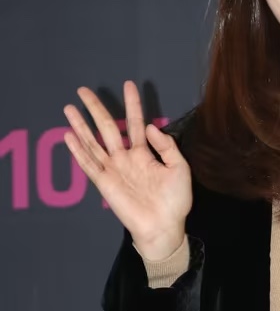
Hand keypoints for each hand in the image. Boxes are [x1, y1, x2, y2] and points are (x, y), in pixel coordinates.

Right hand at [62, 80, 191, 259]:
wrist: (165, 226)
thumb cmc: (175, 200)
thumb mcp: (179, 168)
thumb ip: (166, 146)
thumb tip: (149, 127)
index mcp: (144, 154)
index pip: (135, 123)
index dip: (132, 105)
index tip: (128, 85)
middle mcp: (125, 158)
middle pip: (106, 127)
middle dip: (96, 108)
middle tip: (84, 90)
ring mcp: (113, 169)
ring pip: (93, 142)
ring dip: (80, 125)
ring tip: (69, 108)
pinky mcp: (104, 183)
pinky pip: (89, 163)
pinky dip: (78, 150)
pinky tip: (68, 135)